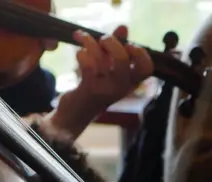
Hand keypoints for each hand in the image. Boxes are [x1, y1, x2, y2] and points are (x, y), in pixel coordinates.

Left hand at [39, 25, 153, 140]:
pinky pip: (87, 67)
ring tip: (84, 39)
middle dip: (112, 42)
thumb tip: (123, 27)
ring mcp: (105, 89)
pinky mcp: (88, 90)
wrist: (75, 114)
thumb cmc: (94, 87)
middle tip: (103, 39)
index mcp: (129, 82)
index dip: (140, 53)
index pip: (147, 68)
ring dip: (91, 44)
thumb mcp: (108, 67)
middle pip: (123, 59)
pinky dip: (82, 55)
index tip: (128, 44)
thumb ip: (117, 47)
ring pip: (102, 60)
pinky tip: (79, 53)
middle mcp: (120, 87)